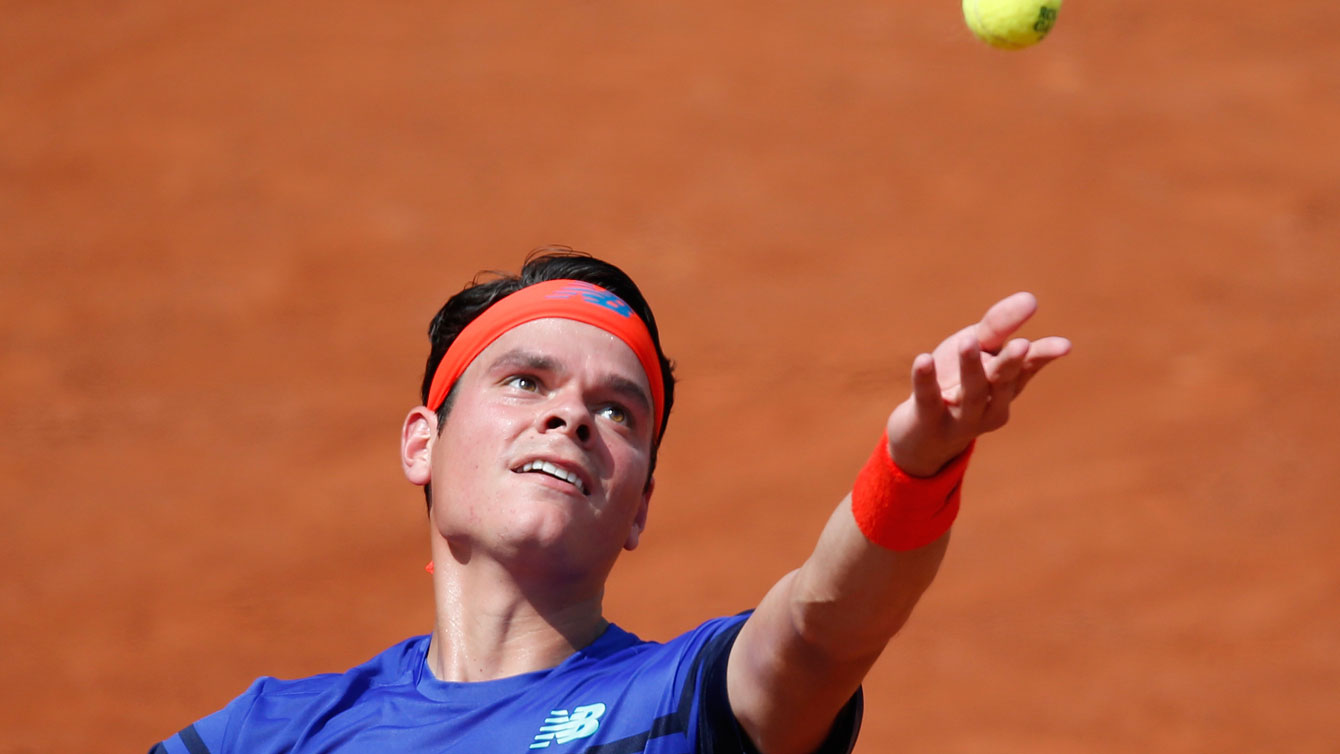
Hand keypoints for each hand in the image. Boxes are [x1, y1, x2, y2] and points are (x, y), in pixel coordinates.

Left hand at [885, 292, 1070, 476]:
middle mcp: (990, 404)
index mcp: (1006, 386)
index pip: (1028, 368)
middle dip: (1011, 363)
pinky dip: (926, 380)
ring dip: (971, 367)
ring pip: (970, 393)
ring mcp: (961, 417)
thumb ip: (999, 325)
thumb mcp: (978, 349)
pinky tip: (923, 359)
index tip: (1064, 345)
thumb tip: (1030, 299)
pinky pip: (928, 400)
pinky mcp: (928, 421)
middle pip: (1002, 382)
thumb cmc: (957, 383)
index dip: (1044, 356)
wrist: (923, 436)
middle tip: (1021, 344)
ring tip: (968, 339)